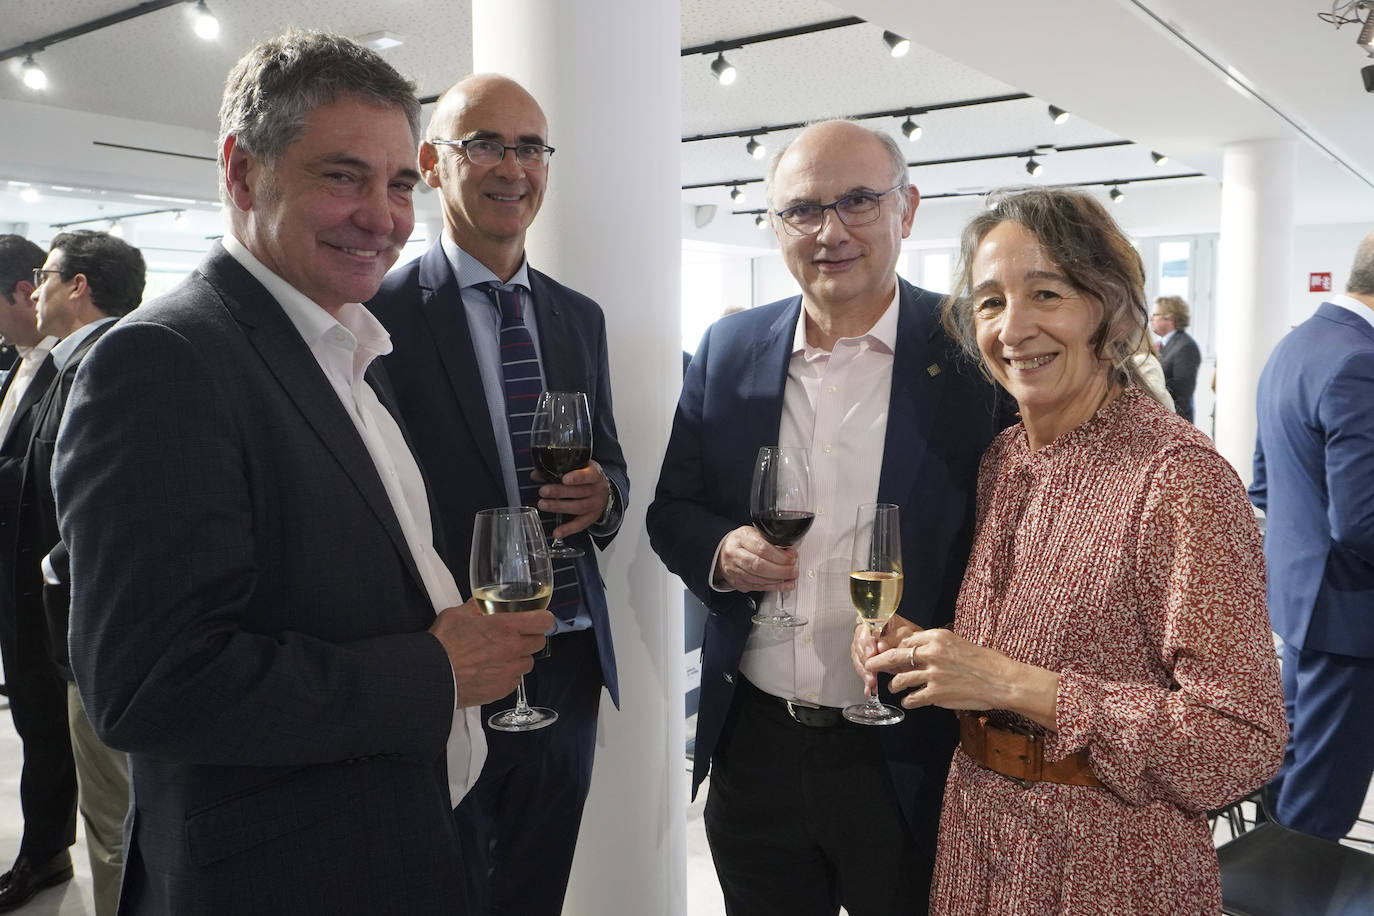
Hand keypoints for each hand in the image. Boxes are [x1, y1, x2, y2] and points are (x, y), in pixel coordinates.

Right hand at [429, 599, 554, 707]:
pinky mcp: (502, 690)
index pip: (544, 621)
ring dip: (519, 658)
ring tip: (501, 656)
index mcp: (506, 627)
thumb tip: (483, 603)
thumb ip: (477, 607)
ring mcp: (509, 671)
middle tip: (515, 636)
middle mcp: (513, 649)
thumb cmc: (442, 643)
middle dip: (530, 637)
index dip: (542, 618)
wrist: (432, 676)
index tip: (537, 618)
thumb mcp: (457, 614)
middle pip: (539, 642)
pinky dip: (508, 675)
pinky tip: (492, 672)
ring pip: (528, 663)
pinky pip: (515, 680)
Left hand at [535, 460, 608, 538]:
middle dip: (559, 492)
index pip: (589, 476)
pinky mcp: (591, 518)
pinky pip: (579, 525)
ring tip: (543, 504)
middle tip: (543, 491)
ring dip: (559, 507)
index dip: (577, 477)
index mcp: (595, 475)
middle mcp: (598, 491)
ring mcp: (595, 506)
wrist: (604, 492)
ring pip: (577, 507)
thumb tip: (536, 475)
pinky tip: (557, 532)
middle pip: (579, 492)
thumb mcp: (579, 468)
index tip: (564, 479)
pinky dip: (567, 529)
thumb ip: (559, 470)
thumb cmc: (588, 478)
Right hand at [712, 525, 797, 593]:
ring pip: (758, 579)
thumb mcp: (754, 533)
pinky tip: (784, 585)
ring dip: (779, 580)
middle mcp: (735, 555)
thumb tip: (789, 552)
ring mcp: (735, 570)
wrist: (723, 551)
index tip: (792, 557)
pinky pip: (758, 587)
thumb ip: (770, 541)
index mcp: (741, 538)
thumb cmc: (742, 542)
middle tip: (793, 570)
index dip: (780, 555)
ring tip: (791, 577)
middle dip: (781, 570)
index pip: (761, 548)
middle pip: (759, 565)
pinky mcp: (738, 582)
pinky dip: (774, 587)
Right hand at [850, 614, 920, 693]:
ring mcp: (865, 645)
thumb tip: (880, 646)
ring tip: (872, 681)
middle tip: (871, 669)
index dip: (866, 641)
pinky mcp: (867, 659)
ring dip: (864, 671)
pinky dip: (866, 679)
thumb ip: (893, 639)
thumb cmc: (914, 639)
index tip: (872, 652)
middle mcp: (867, 630)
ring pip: (858, 657)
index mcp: (876, 618)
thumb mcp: (907, 635)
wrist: (920, 650)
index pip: (863, 627)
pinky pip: (862, 668)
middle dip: (865, 660)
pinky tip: (868, 687)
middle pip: (858, 644)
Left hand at [867, 628, 1058, 729]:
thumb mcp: (958, 643)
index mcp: (937, 637)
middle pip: (894, 656)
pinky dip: (909, 701)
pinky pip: (913, 698)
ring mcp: (932, 674)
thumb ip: (936, 646)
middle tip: (869, 665)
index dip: (895, 648)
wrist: (1001, 680)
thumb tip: (917, 651)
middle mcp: (931, 653)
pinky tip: (910, 702)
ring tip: (893, 688)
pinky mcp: (936, 694)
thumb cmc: (985, 661)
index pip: (906, 640)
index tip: (889, 653)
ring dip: (894, 685)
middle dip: (877, 661)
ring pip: (900, 680)